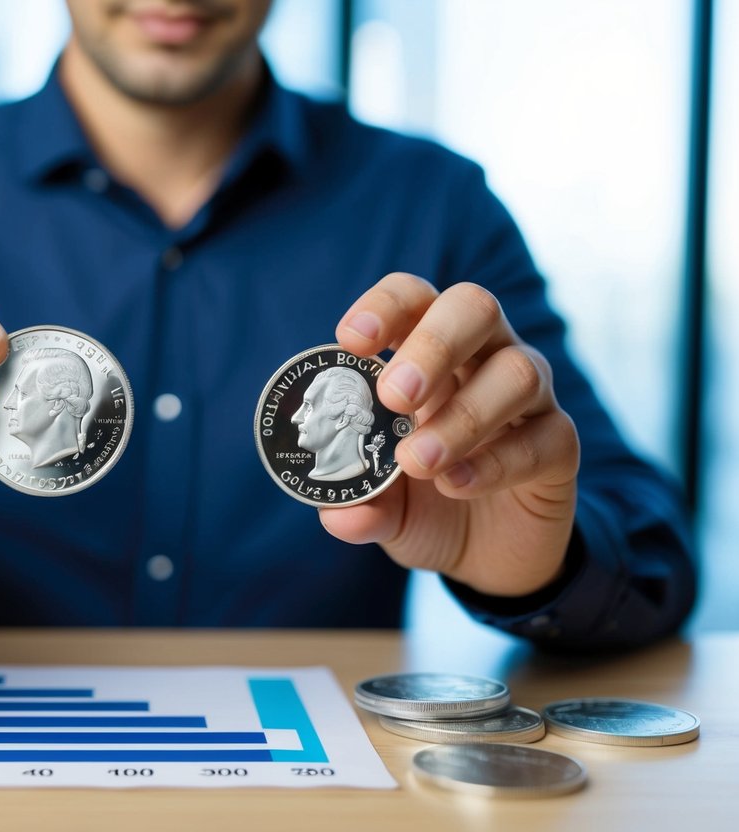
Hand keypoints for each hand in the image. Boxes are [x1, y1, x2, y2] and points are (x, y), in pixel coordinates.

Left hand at [320, 273, 579, 596]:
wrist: (484, 558)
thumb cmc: (422, 504)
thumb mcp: (380, 507)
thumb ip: (358, 504)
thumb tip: (339, 516)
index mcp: (426, 352)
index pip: (413, 298)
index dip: (385, 306)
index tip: (352, 341)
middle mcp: (482, 357)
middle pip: (475, 306)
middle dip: (433, 343)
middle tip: (395, 396)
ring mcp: (529, 397)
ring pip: (517, 371)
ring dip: (463, 416)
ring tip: (417, 462)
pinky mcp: (560, 443)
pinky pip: (545, 435)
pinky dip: (497, 462)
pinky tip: (457, 485)